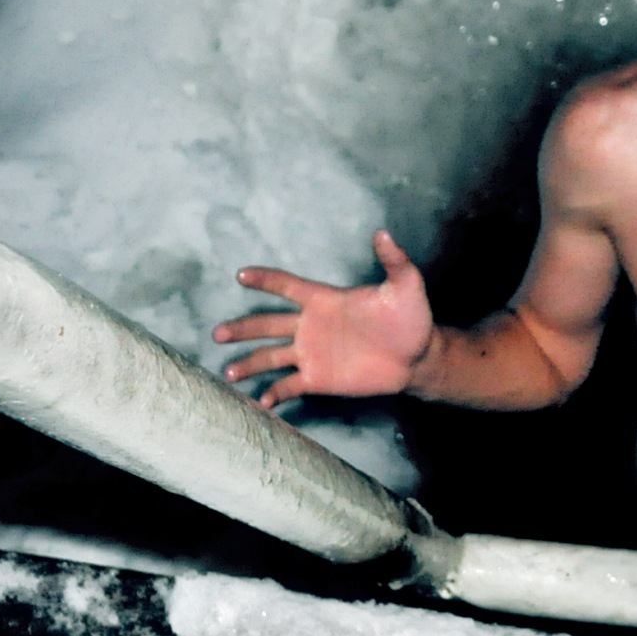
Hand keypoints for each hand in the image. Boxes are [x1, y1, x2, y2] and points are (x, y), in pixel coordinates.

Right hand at [213, 230, 435, 407]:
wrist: (418, 357)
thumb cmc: (411, 319)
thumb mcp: (406, 285)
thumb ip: (394, 261)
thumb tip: (384, 233)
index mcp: (324, 300)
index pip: (288, 287)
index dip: (265, 280)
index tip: (240, 276)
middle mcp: (310, 326)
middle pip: (267, 324)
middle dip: (242, 328)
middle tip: (218, 334)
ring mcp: (312, 353)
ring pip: (271, 356)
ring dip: (249, 363)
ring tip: (227, 372)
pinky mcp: (319, 378)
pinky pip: (289, 385)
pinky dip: (273, 394)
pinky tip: (259, 402)